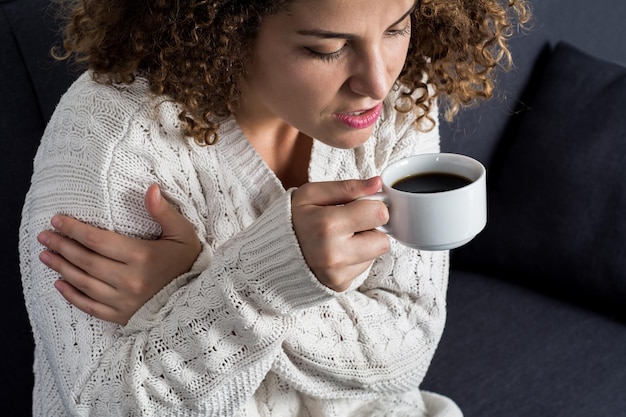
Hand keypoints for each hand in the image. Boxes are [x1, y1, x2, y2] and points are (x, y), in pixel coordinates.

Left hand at [37, 184, 201, 324]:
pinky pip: (90, 307)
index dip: (75, 229)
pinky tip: (59, 284)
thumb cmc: (186, 261)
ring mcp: (124, 301)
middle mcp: (129, 281)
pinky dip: (72, 296)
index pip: (98, 241)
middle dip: (62, 246)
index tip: (57, 220)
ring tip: (46, 255)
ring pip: (84, 283)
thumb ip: (163, 211)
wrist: (197, 297)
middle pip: (86, 261)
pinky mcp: (122, 316)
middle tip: (44, 236)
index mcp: (142, 257)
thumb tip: (150, 188)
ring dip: (61, 268)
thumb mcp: (182, 232)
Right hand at [291, 177, 389, 291]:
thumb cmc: (293, 219)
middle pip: (383, 240)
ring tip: (338, 239)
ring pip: (375, 255)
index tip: (359, 206)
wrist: (270, 253)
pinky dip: (355, 258)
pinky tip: (336, 252)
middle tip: (348, 224)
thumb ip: (347, 187)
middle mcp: (334, 253)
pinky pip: (364, 268)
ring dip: (363, 244)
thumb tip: (377, 183)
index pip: (379, 213)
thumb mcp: (312, 194)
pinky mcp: (339, 285)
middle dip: (371, 229)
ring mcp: (337, 273)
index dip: (372, 206)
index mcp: (328, 225)